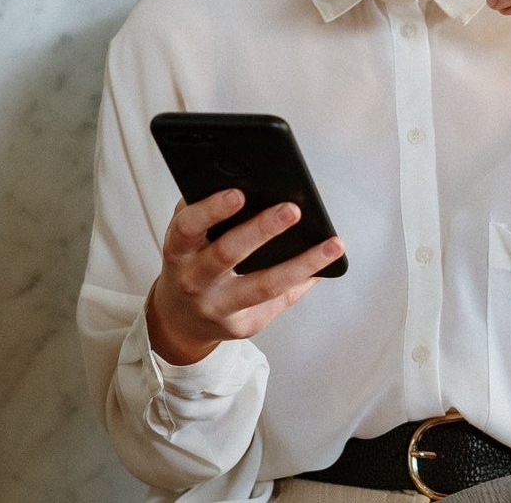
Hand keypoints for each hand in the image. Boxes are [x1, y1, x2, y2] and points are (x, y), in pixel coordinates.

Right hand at [145, 189, 344, 365]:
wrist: (182, 319)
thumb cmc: (191, 262)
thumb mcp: (187, 237)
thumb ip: (206, 212)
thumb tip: (253, 184)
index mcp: (178, 251)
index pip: (188, 228)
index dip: (212, 210)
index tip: (239, 193)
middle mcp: (194, 281)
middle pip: (228, 254)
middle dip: (262, 230)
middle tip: (293, 209)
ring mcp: (218, 308)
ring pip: (265, 285)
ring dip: (302, 263)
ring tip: (332, 245)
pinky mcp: (243, 326)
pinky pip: (280, 300)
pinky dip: (304, 280)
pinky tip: (325, 266)